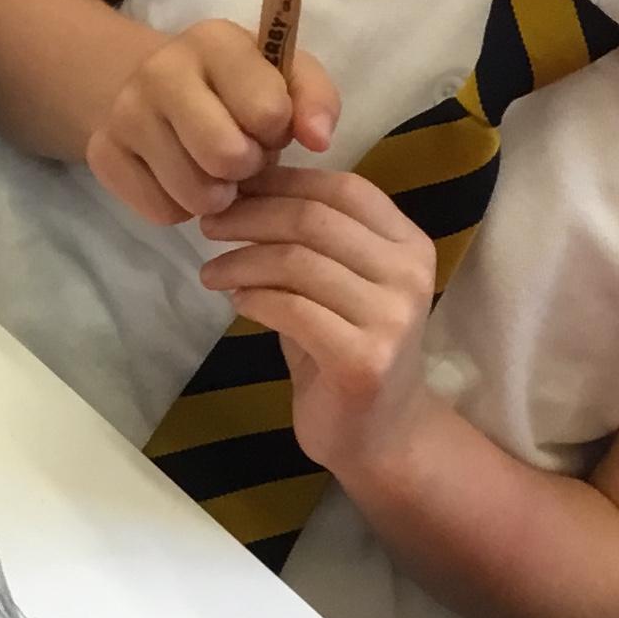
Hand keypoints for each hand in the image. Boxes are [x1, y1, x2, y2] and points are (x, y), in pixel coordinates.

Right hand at [84, 22, 338, 227]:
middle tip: (242, 155)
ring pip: (195, 194)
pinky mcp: (102, 154)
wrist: (153, 87)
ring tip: (213, 169)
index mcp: (214, 40)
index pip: (268, 111)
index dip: (277, 131)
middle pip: (225, 156)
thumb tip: (319, 139)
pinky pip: (162, 213)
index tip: (268, 124)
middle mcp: (160, 69)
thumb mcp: (284, 76)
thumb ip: (315, 100)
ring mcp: (124, 113)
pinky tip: (181, 179)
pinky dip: (181, 208)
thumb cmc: (236, 86)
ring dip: (216, 194)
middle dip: (246, 167)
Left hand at [198, 168, 442, 476]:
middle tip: (209, 226)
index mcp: (409, 244)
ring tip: (211, 272)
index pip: (343, 189)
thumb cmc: (348, 350)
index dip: (283, 181)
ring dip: (241, 261)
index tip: (234, 188)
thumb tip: (246, 187)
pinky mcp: (363, 359)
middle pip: (314, 219)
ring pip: (297, 262)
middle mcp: (409, 274)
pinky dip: (253, 299)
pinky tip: (235, 302)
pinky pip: (291, 310)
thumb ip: (311, 239)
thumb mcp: (338, 283)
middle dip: (251, 216)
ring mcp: (392, 318)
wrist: (380, 436)